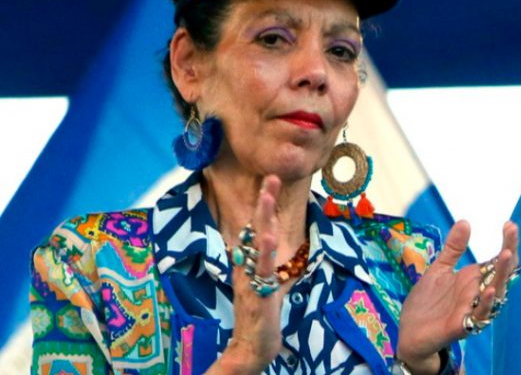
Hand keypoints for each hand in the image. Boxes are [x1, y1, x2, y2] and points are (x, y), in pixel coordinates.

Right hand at [211, 175, 285, 373]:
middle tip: (272, 175)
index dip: (264, 203)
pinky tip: (268, 236)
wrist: (251, 344)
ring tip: (268, 195)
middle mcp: (248, 265)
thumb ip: (262, 259)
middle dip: (265, 200)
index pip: (257, 226)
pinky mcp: (259, 293)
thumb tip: (265, 237)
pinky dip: (265, 252)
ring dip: (263, 218)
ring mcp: (252, 277)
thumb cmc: (259, 311)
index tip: (271, 178)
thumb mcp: (261, 279)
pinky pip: (262, 270)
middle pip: (256, 227)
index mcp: (250, 261)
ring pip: (257, 243)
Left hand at [397, 220, 519, 374]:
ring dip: (502, 274)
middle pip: (502, 272)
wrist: (410, 333)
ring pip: (496, 292)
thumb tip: (465, 221)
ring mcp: (473, 309)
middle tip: (512, 231)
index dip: (507, 242)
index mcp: (475, 279)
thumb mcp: (439, 270)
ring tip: (507, 254)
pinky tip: (490, 289)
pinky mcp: (463, 325)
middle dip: (509, 251)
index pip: (498, 259)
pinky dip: (486, 302)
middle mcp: (479, 293)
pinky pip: (480, 314)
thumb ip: (453, 249)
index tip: (509, 224)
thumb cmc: (427, 303)